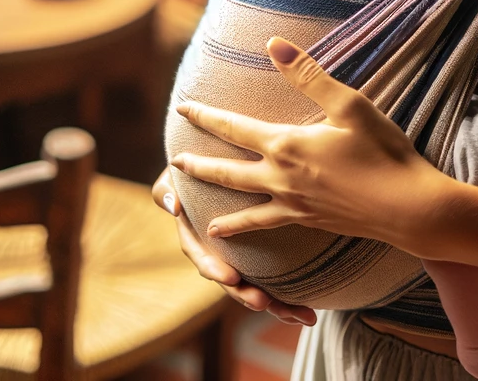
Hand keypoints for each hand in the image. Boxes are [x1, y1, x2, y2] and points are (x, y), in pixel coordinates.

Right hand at [152, 166, 316, 324]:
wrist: (225, 162)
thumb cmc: (196, 170)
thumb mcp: (175, 177)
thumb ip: (167, 190)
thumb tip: (173, 206)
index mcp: (197, 237)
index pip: (202, 257)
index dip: (213, 269)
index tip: (230, 276)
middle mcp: (218, 253)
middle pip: (231, 281)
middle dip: (246, 295)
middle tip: (262, 302)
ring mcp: (240, 258)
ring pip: (255, 288)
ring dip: (275, 304)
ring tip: (296, 314)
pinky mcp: (262, 258)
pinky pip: (275, 282)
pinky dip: (291, 298)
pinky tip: (311, 313)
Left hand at [169, 37, 450, 254]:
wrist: (407, 207)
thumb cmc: (382, 151)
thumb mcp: (349, 105)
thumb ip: (308, 75)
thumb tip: (274, 44)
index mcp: (288, 145)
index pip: (234, 128)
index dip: (206, 117)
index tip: (182, 107)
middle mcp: (282, 177)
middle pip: (226, 170)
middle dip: (197, 162)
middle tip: (173, 160)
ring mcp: (293, 204)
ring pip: (239, 200)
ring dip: (210, 195)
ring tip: (183, 197)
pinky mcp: (308, 221)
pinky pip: (263, 224)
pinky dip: (239, 227)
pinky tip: (225, 234)